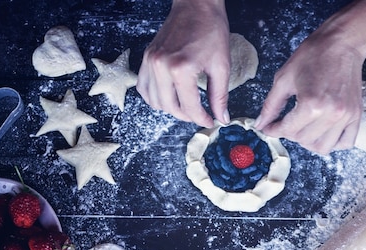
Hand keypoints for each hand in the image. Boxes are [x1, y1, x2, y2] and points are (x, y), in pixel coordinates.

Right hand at [136, 0, 229, 127]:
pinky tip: (169, 96)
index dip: (201, 119)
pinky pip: (143, 87)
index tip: (210, 121)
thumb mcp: (221, 66)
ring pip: (154, 101)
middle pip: (170, 107)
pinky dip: (154, 97)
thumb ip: (220, 96)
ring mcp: (150, 62)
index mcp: (181, 69)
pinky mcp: (146, 58)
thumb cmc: (211, 31)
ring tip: (186, 106)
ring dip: (170, 108)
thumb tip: (222, 117)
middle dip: (187, 116)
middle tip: (200, 115)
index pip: (189, 106)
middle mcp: (161, 67)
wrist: (196, 7)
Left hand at [255, 26, 364, 154]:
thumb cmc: (312, 56)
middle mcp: (330, 114)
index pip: (287, 130)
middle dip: (290, 133)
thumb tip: (260, 124)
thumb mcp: (284, 79)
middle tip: (286, 122)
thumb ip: (271, 105)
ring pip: (323, 147)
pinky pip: (345, 143)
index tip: (269, 127)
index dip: (273, 130)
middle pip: (304, 140)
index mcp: (311, 104)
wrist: (342, 44)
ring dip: (310, 141)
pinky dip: (333, 143)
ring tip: (304, 128)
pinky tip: (323, 131)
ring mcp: (346, 116)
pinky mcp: (356, 115)